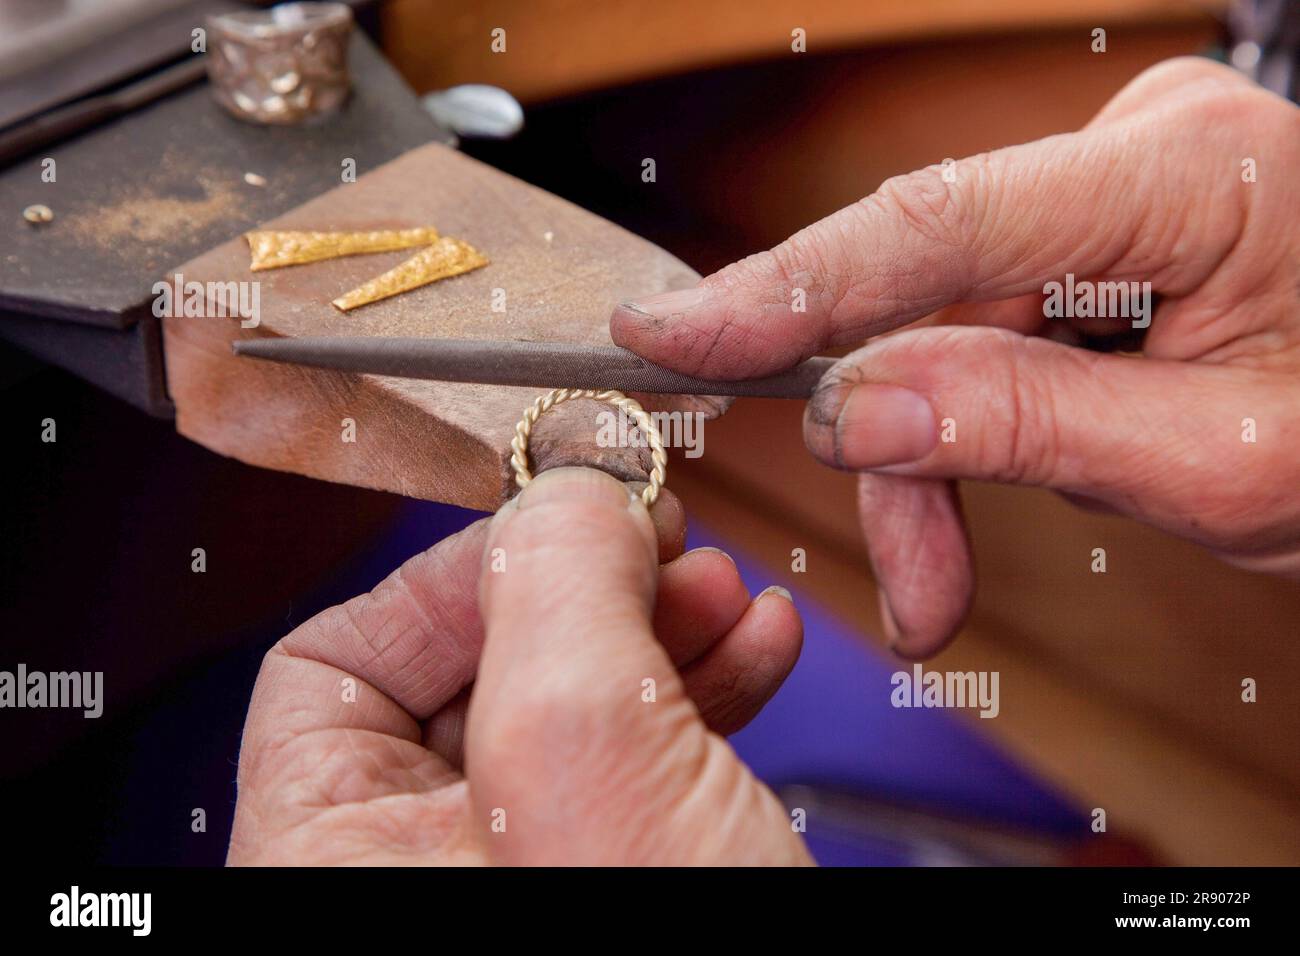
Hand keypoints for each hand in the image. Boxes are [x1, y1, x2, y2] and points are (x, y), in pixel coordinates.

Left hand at [229, 468, 809, 864]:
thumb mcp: (586, 763)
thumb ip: (558, 595)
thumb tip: (568, 493)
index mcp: (337, 867)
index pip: (330, 669)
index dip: (448, 575)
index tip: (554, 529)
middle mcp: (420, 879)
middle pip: (471, 674)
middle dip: (580, 590)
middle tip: (655, 542)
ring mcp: (525, 879)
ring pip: (570, 707)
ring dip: (655, 628)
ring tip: (724, 595)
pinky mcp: (620, 876)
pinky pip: (638, 759)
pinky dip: (696, 688)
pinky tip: (752, 650)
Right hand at [611, 57, 1299, 657]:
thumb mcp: (1223, 461)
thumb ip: (1028, 422)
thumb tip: (852, 406)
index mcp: (1188, 174)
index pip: (939, 222)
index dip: (786, 285)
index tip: (665, 332)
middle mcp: (1131, 150)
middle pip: (926, 295)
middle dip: (896, 444)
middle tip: (905, 577)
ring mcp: (1108, 189)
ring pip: (939, 329)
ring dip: (927, 462)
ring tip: (939, 584)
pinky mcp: (1090, 238)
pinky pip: (980, 332)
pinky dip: (965, 432)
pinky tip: (967, 510)